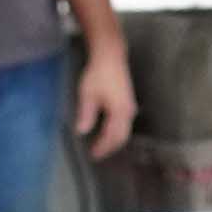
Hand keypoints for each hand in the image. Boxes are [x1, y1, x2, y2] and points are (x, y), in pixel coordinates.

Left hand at [69, 39, 134, 158]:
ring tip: (102, 146)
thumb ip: (86, 115)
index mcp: (119, 112)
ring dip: (114, 141)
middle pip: (121, 137)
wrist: (110, 57)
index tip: (93, 155)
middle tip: (97, 154)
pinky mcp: (128, 102)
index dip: (103, 148)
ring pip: (125, 131)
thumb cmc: (98, 74)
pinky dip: (117, 132)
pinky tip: (109, 131)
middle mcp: (128, 112)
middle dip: (110, 148)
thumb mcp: (88, 95)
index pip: (112, 137)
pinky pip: (125, 124)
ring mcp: (130, 107)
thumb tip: (82, 131)